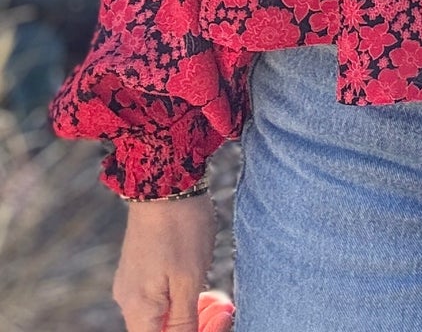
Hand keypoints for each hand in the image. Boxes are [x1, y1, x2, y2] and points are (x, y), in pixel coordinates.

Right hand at [111, 194, 232, 331]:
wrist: (164, 180)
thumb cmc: (180, 228)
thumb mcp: (189, 281)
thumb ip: (182, 323)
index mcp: (136, 309)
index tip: (211, 321)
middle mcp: (126, 301)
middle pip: (157, 330)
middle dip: (187, 326)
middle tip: (218, 307)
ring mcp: (130, 283)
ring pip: (158, 314)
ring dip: (184, 311)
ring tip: (208, 289)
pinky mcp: (137, 268)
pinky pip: (156, 296)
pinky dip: (176, 295)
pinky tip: (194, 275)